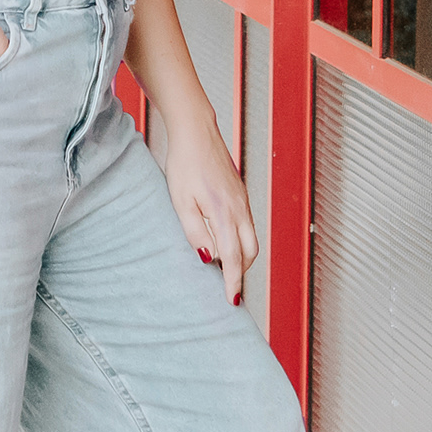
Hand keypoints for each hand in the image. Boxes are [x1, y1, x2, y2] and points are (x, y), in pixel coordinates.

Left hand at [161, 111, 256, 305]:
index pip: (233, 257)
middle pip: (250, 251)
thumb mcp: (180, 201)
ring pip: (251, 238)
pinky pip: (247, 225)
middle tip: (227, 288)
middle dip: (241, 272)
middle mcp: (239, 208)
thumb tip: (207, 258)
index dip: (233, 281)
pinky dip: (241, 240)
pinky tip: (226, 242)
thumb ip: (194, 232)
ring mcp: (242, 200)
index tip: (232, 301)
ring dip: (242, 257)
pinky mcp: (240, 193)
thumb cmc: (184, 164)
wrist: (196, 131)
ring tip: (226, 269)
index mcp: (224, 212)